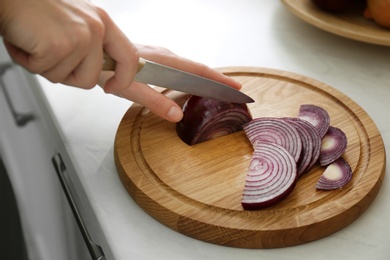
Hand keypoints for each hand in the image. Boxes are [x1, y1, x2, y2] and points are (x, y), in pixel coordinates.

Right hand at [0, 0, 137, 90]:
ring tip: (36, 42)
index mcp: (102, 22)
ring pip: (66, 78)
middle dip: (66, 75)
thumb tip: (103, 70)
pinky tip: (26, 42)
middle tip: (49, 54)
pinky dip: (29, 62)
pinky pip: (45, 71)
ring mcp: (79, 37)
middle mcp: (95, 28)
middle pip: (90, 79)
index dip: (124, 78)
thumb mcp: (75, 22)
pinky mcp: (59, 46)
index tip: (112, 87)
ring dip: (45, 67)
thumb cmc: (35, 8)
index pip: (129, 58)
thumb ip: (92, 45)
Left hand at [99, 44, 241, 121]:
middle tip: (233, 91)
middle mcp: (165, 55)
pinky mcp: (154, 60)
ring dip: (204, 79)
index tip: (235, 88)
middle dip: (217, 80)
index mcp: (165, 61)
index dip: (218, 80)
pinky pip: (178, 68)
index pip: (199, 71)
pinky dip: (190, 77)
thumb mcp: (131, 89)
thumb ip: (155, 101)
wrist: (94, 52)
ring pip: (188, 68)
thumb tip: (178, 115)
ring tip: (216, 90)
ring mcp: (160, 56)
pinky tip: (190, 85)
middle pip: (198, 68)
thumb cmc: (108, 67)